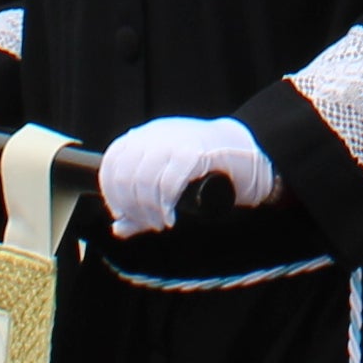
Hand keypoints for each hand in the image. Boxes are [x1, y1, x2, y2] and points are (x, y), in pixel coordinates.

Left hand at [97, 113, 276, 236]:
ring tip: (162, 222)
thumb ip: (143, 204)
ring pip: (143, 180)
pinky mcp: (196, 151)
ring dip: (149, 210)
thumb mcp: (169, 182)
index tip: (123, 214)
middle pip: (125, 175)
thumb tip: (118, 228)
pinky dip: (166, 205)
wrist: (250, 151)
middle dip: (132, 207)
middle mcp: (157, 134)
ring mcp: (176, 140)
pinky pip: (168, 182)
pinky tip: (172, 216)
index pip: (112, 161)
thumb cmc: (208, 169)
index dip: (112, 193)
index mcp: (147, 136)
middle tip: (149, 223)